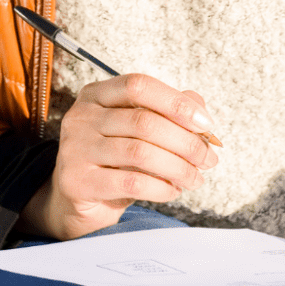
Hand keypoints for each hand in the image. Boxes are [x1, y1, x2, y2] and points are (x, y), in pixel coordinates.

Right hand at [18, 74, 219, 240]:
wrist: (76, 200)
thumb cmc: (113, 159)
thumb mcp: (137, 130)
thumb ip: (167, 112)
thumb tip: (199, 108)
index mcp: (96, 94)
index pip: (139, 86)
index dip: (175, 102)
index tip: (205, 123)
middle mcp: (82, 116)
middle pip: (143, 122)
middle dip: (185, 142)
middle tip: (208, 159)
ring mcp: (76, 148)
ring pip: (140, 153)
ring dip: (178, 167)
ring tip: (195, 178)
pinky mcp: (77, 181)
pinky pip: (131, 183)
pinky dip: (160, 188)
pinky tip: (172, 191)